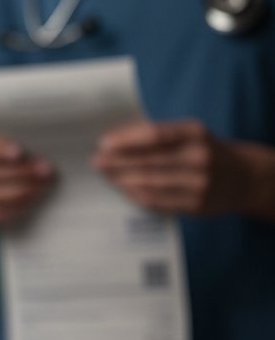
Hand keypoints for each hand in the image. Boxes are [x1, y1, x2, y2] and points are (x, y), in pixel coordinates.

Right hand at [0, 132, 53, 227]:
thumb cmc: (5, 157)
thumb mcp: (5, 143)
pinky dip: (13, 209)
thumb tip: (32, 146)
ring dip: (21, 191)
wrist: (1, 181)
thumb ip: (13, 143)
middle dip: (18, 173)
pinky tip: (30, 203)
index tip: (20, 153)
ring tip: (43, 186)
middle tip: (45, 171)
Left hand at [92, 120, 268, 216]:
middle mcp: (199, 158)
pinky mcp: (195, 205)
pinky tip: (122, 188)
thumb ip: (156, 134)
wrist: (242, 178)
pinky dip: (134, 194)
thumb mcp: (188, 133)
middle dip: (116, 162)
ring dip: (121, 179)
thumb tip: (114, 139)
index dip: (126, 139)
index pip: (155, 135)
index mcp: (195, 133)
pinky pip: (156, 202)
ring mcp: (198, 184)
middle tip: (96, 161)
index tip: (103, 143)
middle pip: (148, 161)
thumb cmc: (204, 150)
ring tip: (105, 175)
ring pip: (149, 183)